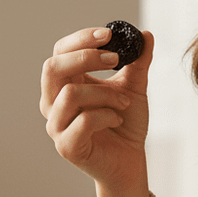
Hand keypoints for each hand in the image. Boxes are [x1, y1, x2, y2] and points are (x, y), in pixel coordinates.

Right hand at [40, 27, 153, 196]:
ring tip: (124, 101)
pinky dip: (107, 116)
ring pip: (70, 94)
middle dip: (85, 56)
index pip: (59, 52)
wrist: (130, 162)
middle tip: (115, 58)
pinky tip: (118, 119)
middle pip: (52, 68)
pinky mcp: (66, 146)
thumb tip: (145, 35)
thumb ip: (137, 62)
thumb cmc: (125, 125)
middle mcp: (53, 104)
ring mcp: (57, 126)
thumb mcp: (133, 88)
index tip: (109, 34)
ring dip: (104, 92)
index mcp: (63, 85)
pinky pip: (84, 121)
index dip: (81, 40)